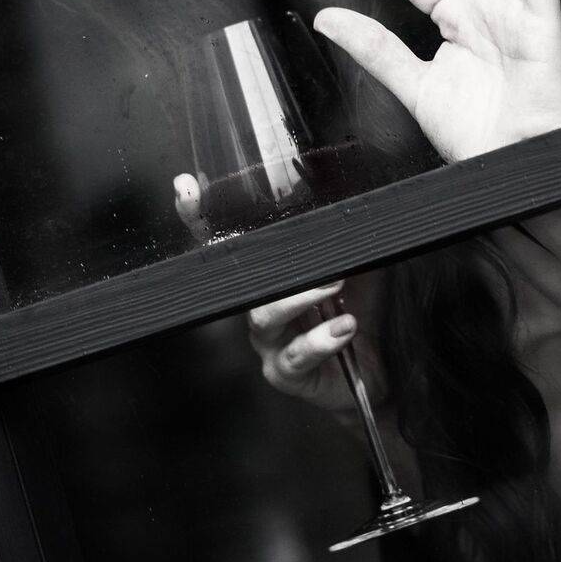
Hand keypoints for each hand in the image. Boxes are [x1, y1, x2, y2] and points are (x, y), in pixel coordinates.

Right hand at [173, 176, 359, 414]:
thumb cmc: (356, 313)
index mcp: (269, 276)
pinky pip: (295, 355)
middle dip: (248, 255)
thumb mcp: (358, 267)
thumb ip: (346, 237)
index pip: (230, 245)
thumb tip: (351, 197)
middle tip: (290, 239)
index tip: (186, 188)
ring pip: (265, 316)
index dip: (200, 218)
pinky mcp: (284, 373)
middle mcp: (258, 306)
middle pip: (238, 278)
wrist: (373, 373)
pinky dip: (322, 339)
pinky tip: (345, 326)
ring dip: (301, 297)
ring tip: (335, 285)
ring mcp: (267, 342)